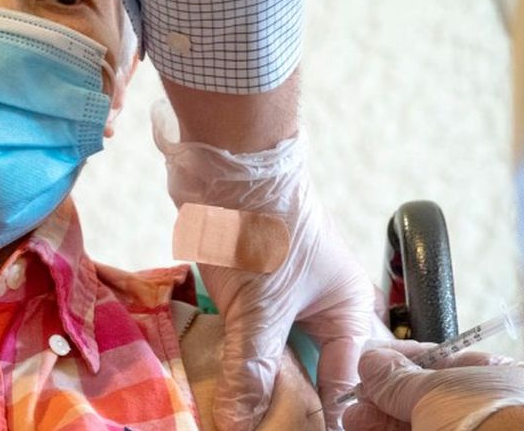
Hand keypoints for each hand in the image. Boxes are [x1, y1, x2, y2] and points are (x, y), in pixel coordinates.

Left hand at [154, 102, 384, 430]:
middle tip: (263, 426)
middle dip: (288, 400)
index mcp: (349, 309)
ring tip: (240, 414)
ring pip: (278, 354)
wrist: (226, 167)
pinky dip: (238, 357)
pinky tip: (223, 380)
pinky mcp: (255, 290)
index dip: (320, 416)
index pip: (343, 382)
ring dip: (258, 381)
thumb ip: (254, 369)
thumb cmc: (263, 225)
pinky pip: (252, 335)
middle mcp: (324, 306)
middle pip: (312, 370)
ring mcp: (288, 297)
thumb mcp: (263, 306)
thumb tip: (242, 423)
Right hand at [343, 340, 523, 430]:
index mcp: (496, 379)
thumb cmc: (484, 419)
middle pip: (424, 395)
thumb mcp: (434, 389)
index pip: (443, 360)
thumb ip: (399, 376)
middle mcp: (483, 408)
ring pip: (414, 421)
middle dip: (385, 392)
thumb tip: (373, 361)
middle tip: (359, 391)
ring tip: (352, 415)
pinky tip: (360, 426)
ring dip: (378, 416)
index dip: (404, 356)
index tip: (372, 358)